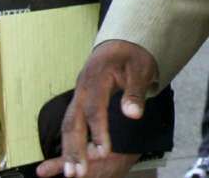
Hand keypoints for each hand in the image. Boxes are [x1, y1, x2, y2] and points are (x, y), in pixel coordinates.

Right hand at [40, 40, 157, 177]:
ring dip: (68, 150)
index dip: (98, 131)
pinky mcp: (79, 102)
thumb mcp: (140, 69)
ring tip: (71, 173)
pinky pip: (70, 124)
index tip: (104, 152)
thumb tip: (134, 115)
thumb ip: (135, 92)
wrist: (120, 44)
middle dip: (74, 148)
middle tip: (77, 172)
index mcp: (96, 78)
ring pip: (68, 125)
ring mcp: (78, 95)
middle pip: (72, 121)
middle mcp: (82, 89)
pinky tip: (71, 160)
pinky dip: (70, 143)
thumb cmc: (133, 56)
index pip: (95, 108)